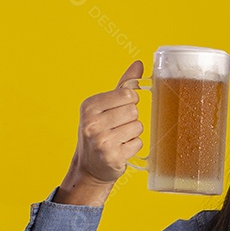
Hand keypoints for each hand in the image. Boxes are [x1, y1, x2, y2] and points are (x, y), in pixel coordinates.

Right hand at [56, 61, 144, 205]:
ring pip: (138, 127)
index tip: (118, 111)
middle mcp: (92, 122)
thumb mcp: (105, 106)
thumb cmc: (100, 131)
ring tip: (119, 139)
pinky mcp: (113, 156)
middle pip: (134, 111)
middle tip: (118, 128)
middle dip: (131, 119)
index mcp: (89, 105)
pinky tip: (120, 150)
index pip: (128, 94)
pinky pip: (138, 144)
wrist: (90, 167)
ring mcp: (102, 140)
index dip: (129, 103)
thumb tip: (139, 63)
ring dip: (133, 134)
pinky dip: (133, 147)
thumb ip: (123, 85)